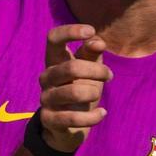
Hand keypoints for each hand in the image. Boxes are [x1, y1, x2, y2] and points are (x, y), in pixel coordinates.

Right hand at [38, 24, 110, 151]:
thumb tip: (98, 42)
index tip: (90, 31)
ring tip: (98, 95)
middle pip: (71, 67)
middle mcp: (46, 77)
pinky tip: (102, 113)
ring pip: (73, 92)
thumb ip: (92, 53)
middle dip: (97, 71)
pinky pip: (73, 118)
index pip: (53, 38)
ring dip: (93, 93)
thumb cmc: (80, 89)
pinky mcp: (49, 119)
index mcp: (54, 61)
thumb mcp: (89, 68)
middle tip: (109, 76)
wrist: (67, 124)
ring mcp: (46, 98)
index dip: (70, 31)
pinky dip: (93, 116)